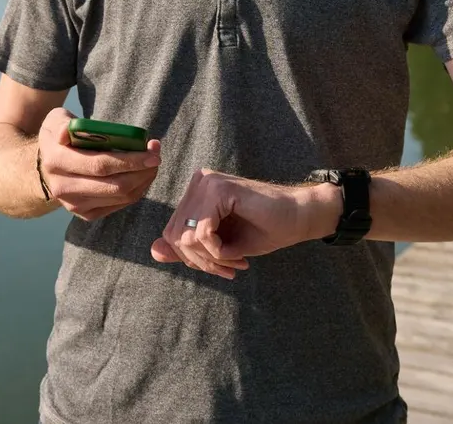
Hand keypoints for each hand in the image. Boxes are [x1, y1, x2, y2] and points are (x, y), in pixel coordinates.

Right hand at [37, 108, 161, 220]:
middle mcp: (63, 188)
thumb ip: (64, 124)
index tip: (152, 151)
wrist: (46, 166)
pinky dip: (137, 189)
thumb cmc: (59, 137)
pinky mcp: (86, 214)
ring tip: (152, 164)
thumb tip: (67, 132)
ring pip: (121, 197)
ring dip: (143, 180)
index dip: (130, 159)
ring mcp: (74, 205)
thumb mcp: (56, 121)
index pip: (100, 164)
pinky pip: (120, 204)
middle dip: (142, 171)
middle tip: (156, 156)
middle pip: (115, 185)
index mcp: (56, 162)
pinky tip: (141, 175)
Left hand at [150, 168, 339, 279]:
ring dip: (211, 260)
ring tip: (235, 263)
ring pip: (188, 236)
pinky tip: (239, 255)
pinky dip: (218, 252)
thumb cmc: (263, 230)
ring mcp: (208, 182)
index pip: (172, 232)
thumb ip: (187, 247)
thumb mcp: (219, 246)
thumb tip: (154, 252)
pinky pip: (203, 232)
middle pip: (176, 235)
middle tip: (228, 270)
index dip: (190, 258)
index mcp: (196, 193)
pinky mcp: (221, 189)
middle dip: (200, 262)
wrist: (298, 218)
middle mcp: (199, 182)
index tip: (219, 268)